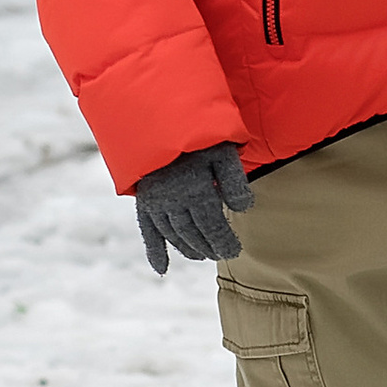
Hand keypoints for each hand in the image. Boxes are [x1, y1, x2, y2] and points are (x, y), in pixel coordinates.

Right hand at [133, 139, 251, 272]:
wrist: (155, 117)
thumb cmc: (197, 133)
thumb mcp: (223, 150)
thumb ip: (234, 180)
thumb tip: (243, 209)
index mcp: (195, 189)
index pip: (212, 225)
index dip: (224, 241)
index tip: (235, 251)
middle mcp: (173, 201)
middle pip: (193, 234)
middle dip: (210, 247)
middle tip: (223, 254)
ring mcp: (155, 203)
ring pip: (174, 235)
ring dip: (189, 249)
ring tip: (202, 255)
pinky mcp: (143, 201)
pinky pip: (148, 232)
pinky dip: (155, 252)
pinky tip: (162, 270)